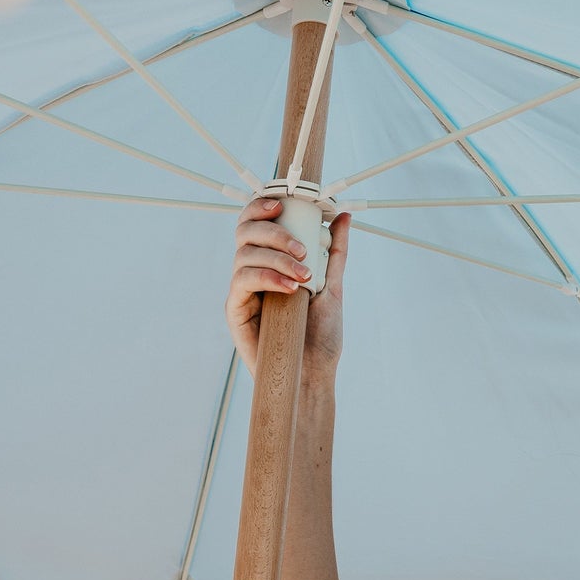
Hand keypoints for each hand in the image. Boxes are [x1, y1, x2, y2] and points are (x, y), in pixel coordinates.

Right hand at [226, 198, 349, 378]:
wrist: (312, 375)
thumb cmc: (320, 336)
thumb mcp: (333, 286)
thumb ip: (335, 251)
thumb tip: (344, 216)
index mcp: (271, 262)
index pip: (256, 223)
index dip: (261, 207)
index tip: (282, 203)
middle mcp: (252, 272)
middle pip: (245, 232)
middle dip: (274, 232)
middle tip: (302, 250)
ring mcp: (242, 291)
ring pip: (244, 254)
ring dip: (277, 258)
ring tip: (304, 277)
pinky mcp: (235, 311)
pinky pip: (242, 282)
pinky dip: (267, 278)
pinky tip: (290, 289)